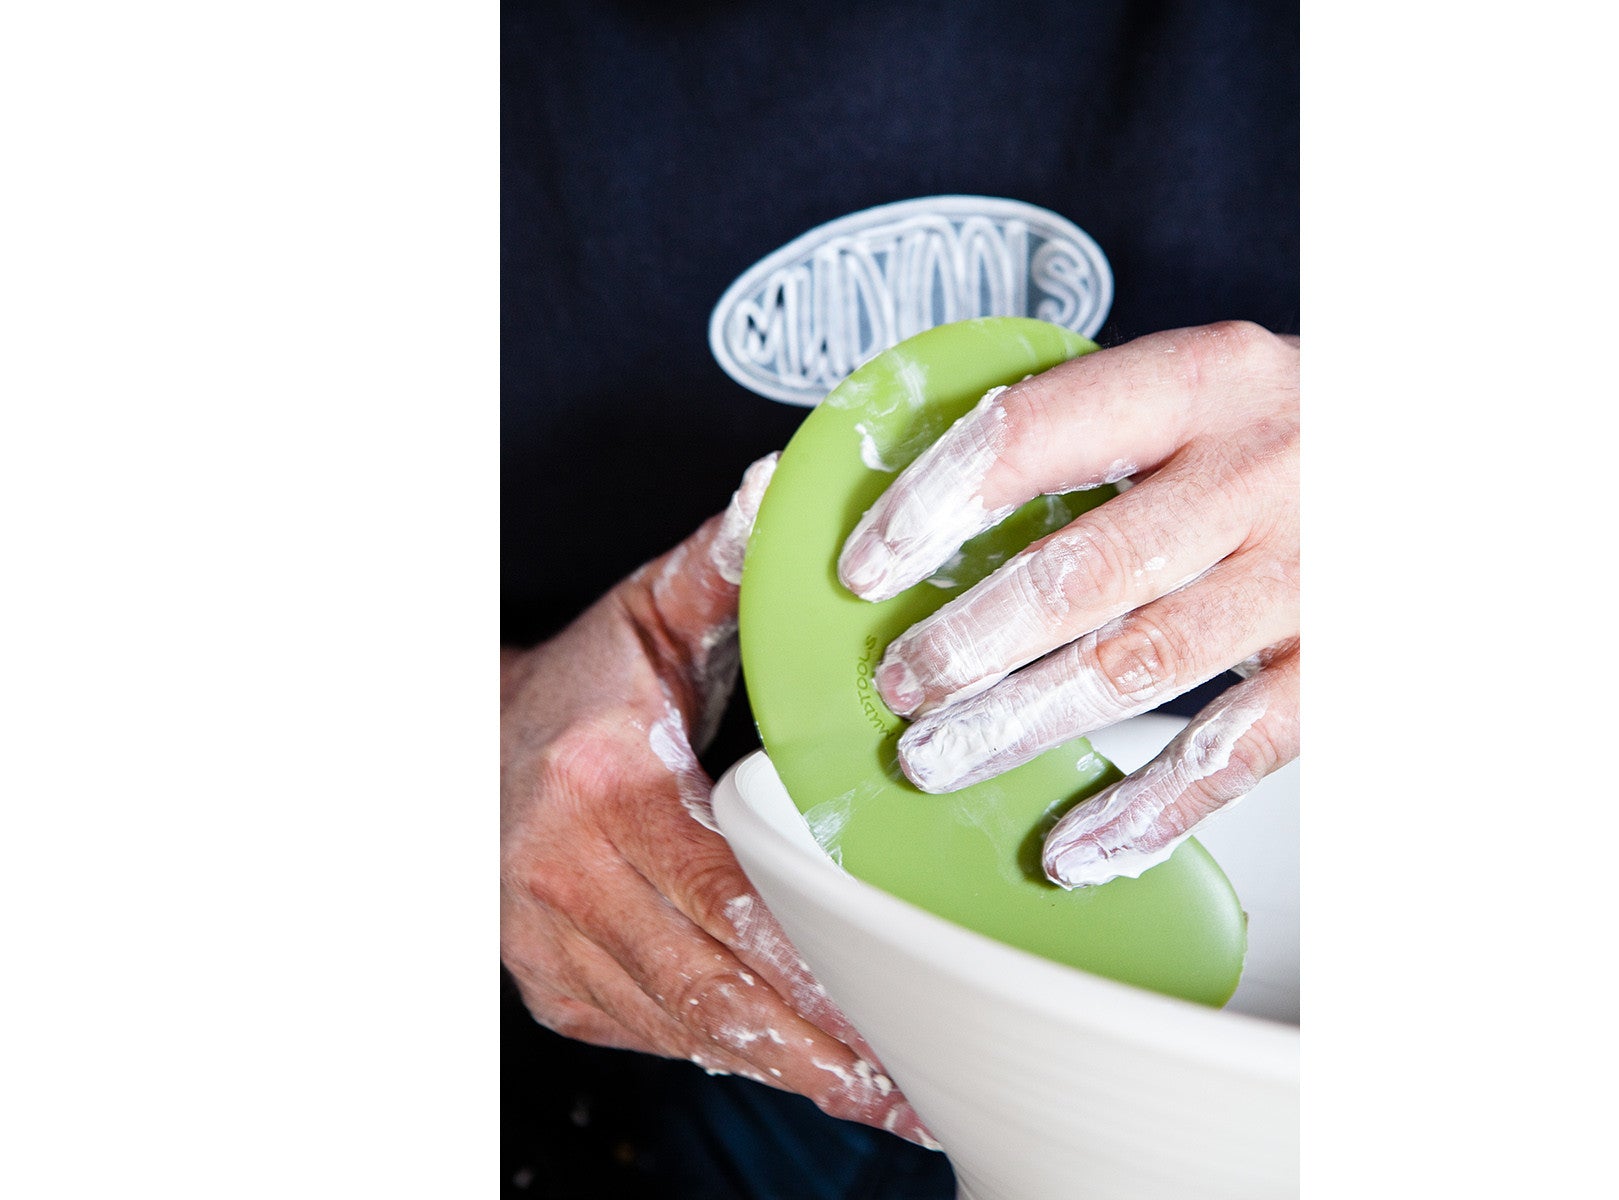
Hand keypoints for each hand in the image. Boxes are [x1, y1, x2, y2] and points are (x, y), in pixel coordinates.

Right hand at [503, 454, 933, 1145]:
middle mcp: (568, 877)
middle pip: (719, 990)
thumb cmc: (573, 685)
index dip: (823, 963)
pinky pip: (661, 1036)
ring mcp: (551, 944)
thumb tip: (772, 491)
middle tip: (929, 1081)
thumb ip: (718, 565)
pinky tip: (815, 1071)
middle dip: (829, 1048)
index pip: (732, 896)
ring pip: (692, 1031)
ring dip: (795, 1070)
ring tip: (895, 1097)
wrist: (461, 743)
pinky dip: (738, 1055)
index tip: (907, 997)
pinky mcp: (555, 987)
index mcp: (606, 787)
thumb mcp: (645, 614)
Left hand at [838, 322, 1298, 888]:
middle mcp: (1258, 469)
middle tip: (900, 684)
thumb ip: (1094, 427)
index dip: (936, 502)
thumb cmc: (1302, 429)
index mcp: (1202, 377)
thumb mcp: (1208, 386)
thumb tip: (928, 509)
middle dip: (972, 639)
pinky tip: (1079, 846)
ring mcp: (1309, 572)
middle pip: (1082, 569)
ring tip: (942, 762)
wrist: (1455, 460)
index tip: (867, 564)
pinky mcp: (1347, 661)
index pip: (1036, 432)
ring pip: (1140, 666)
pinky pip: (1237, 751)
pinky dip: (1150, 808)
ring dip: (1025, 723)